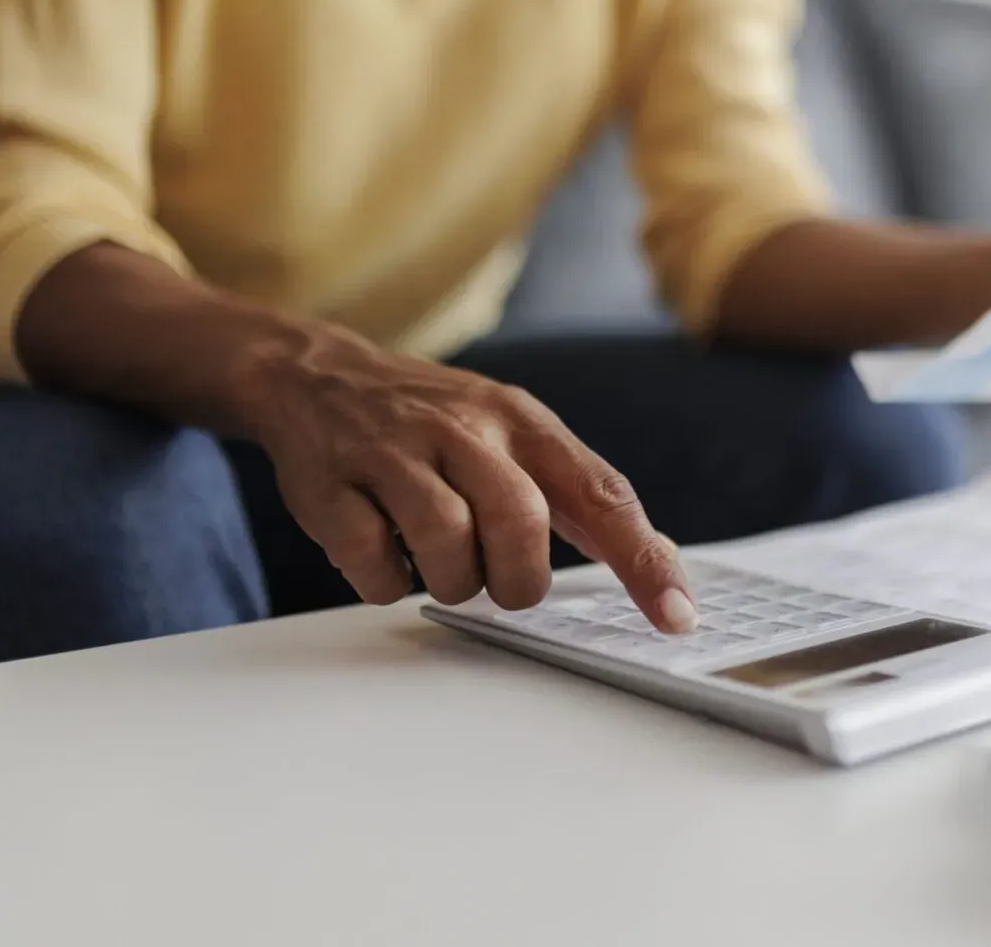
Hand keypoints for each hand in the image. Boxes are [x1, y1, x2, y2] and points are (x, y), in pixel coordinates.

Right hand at [231, 324, 697, 631]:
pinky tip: (387, 555)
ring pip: (446, 544)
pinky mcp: (331, 485)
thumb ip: (578, 492)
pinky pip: (373, 562)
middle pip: (521, 523)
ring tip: (440, 566)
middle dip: (518, 580)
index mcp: (520, 420)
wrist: (314, 375)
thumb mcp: (513, 430)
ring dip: (453, 582)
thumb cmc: (433, 421)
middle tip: (500, 582)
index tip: (676, 616)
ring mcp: (393, 453)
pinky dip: (386, 580)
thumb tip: (659, 559)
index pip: (601, 493)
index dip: (643, 561)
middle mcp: (463, 428)